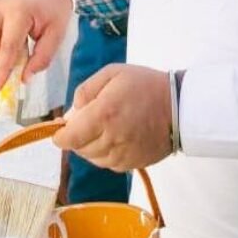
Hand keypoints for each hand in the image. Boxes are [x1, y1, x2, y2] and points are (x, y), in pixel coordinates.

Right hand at [0, 0, 72, 92]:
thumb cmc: (56, 4)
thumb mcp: (57, 32)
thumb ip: (42, 57)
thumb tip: (24, 78)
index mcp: (19, 12)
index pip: (6, 47)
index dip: (1, 70)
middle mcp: (0, 6)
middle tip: (0, 70)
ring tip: (12, 54)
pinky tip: (12, 42)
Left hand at [54, 64, 171, 170]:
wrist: (179, 106)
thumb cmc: (144, 85)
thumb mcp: (111, 73)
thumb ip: (86, 91)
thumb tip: (70, 113)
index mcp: (104, 114)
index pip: (71, 138)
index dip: (60, 137)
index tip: (58, 132)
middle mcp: (112, 138)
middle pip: (80, 149)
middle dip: (76, 138)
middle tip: (83, 123)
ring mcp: (124, 154)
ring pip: (93, 159)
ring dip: (89, 147)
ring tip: (100, 129)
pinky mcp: (134, 163)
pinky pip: (109, 164)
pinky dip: (104, 154)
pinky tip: (112, 139)